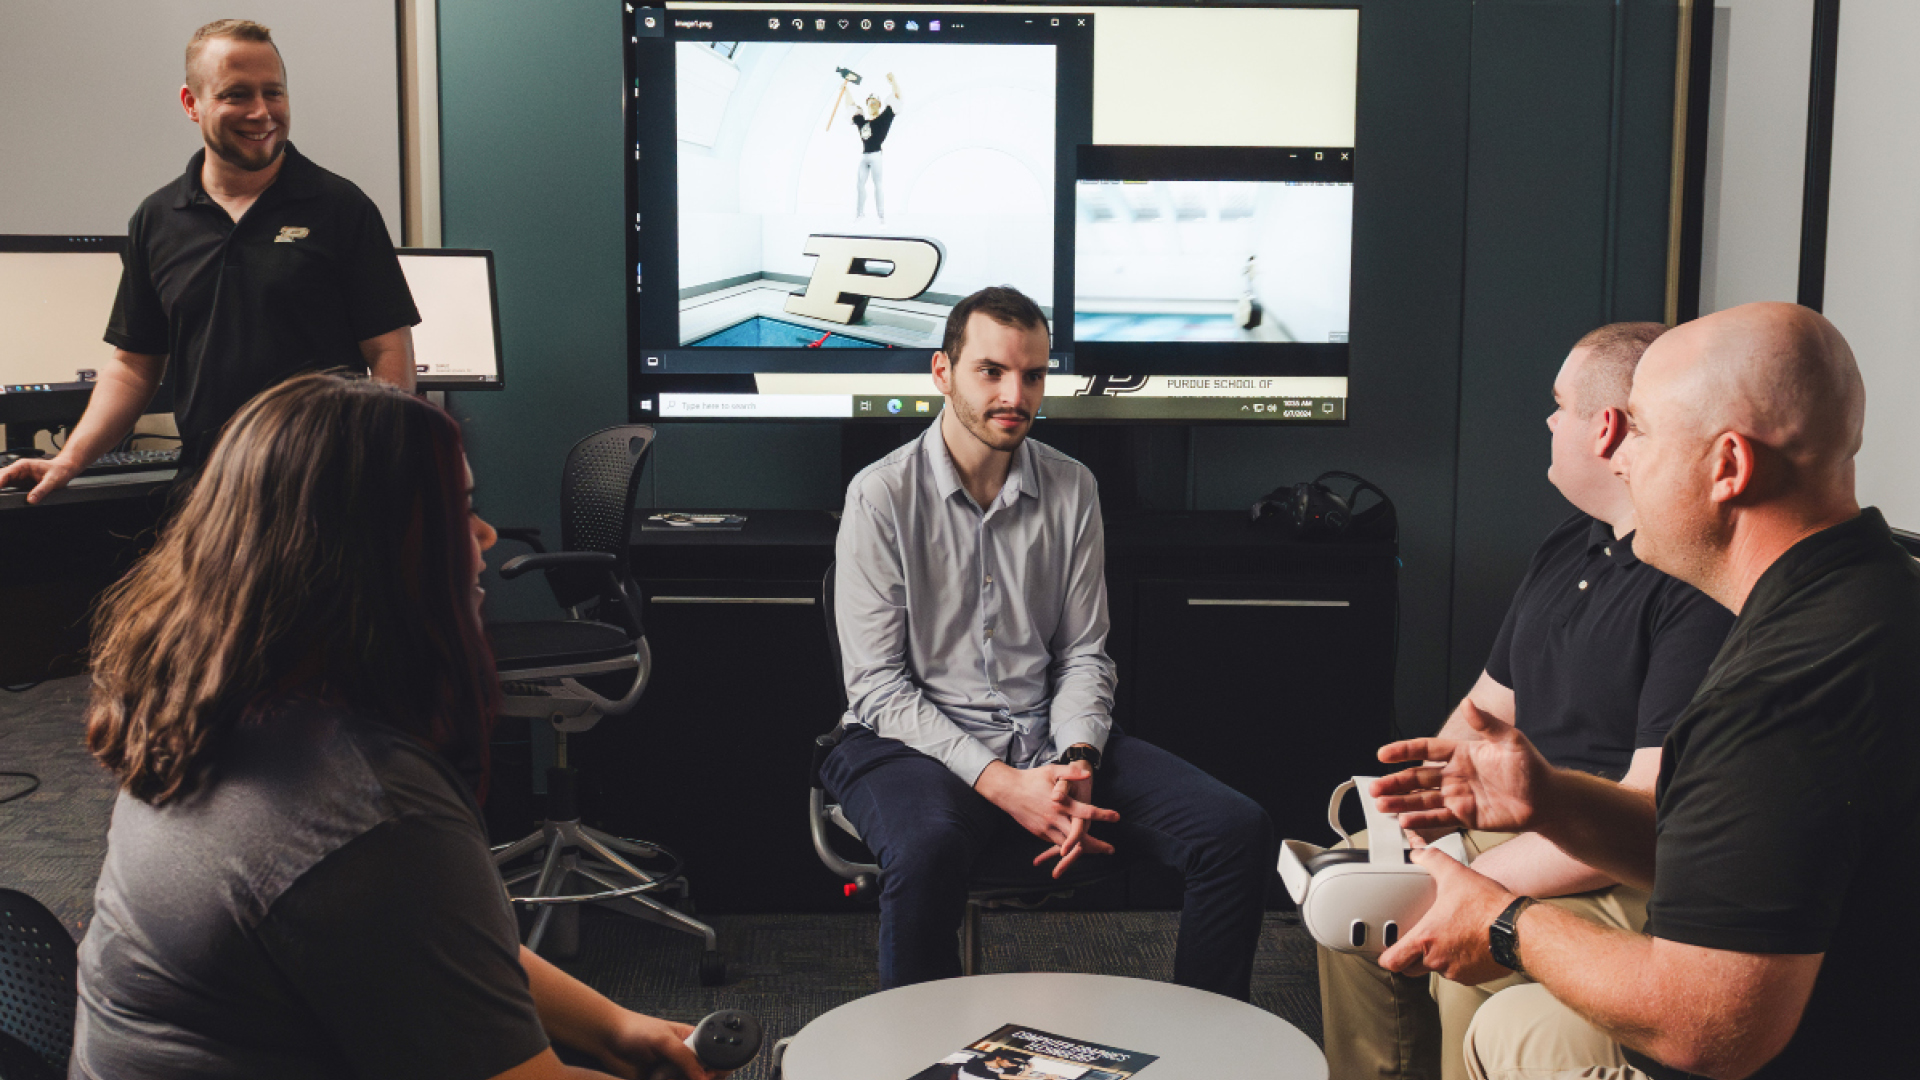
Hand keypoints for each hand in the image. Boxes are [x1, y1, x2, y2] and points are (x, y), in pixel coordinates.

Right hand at [0, 455, 77, 502]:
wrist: (65, 469)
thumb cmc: (59, 470)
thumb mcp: (53, 481)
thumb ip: (41, 490)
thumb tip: (31, 500)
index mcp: (23, 466)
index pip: (4, 474)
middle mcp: (18, 470)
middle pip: (0, 477)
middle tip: (0, 497)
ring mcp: (18, 476)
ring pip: (2, 481)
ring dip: (0, 488)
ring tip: (1, 497)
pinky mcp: (20, 482)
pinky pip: (8, 486)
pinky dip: (4, 491)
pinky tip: (3, 496)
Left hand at [601, 1012, 713, 1079]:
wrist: (606, 1040)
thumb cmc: (634, 1030)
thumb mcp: (663, 1040)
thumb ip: (685, 1057)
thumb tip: (703, 1076)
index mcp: (691, 1040)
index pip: (714, 1056)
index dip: (716, 1067)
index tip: (709, 1074)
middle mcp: (684, 1058)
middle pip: (704, 1076)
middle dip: (700, 1079)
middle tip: (686, 1077)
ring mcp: (671, 1072)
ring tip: (666, 1079)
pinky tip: (658, 1079)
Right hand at [976, 761, 1118, 876]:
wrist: (1007, 791)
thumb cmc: (1031, 778)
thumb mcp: (1052, 770)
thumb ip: (1070, 773)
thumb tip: (1087, 774)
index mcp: (1060, 803)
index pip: (1086, 812)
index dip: (1103, 815)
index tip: (1116, 817)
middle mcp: (1054, 819)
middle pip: (1079, 838)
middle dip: (1096, 845)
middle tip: (1110, 849)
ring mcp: (1046, 828)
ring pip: (1068, 845)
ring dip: (1083, 850)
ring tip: (1098, 851)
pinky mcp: (1039, 833)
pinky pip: (1056, 843)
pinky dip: (1068, 848)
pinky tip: (1077, 849)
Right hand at [1370, 702, 1551, 834]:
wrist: (1547, 800)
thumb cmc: (1532, 769)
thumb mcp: (1511, 741)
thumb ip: (1487, 724)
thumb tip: (1468, 703)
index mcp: (1462, 753)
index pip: (1426, 749)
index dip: (1404, 751)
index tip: (1384, 754)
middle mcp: (1455, 775)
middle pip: (1417, 777)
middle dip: (1395, 782)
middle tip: (1375, 787)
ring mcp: (1458, 796)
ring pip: (1422, 799)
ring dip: (1402, 802)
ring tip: (1382, 806)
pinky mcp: (1465, 817)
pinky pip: (1438, 818)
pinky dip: (1421, 820)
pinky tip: (1405, 821)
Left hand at [1377, 846, 1515, 984]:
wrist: (1519, 929)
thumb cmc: (1489, 906)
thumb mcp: (1455, 875)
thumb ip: (1431, 860)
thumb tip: (1418, 852)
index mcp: (1426, 938)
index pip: (1392, 962)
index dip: (1387, 956)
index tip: (1388, 950)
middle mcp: (1438, 960)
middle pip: (1411, 968)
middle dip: (1411, 956)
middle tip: (1419, 939)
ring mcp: (1456, 971)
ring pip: (1437, 969)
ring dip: (1439, 956)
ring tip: (1450, 935)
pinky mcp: (1473, 977)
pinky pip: (1458, 973)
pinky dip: (1460, 961)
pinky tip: (1468, 943)